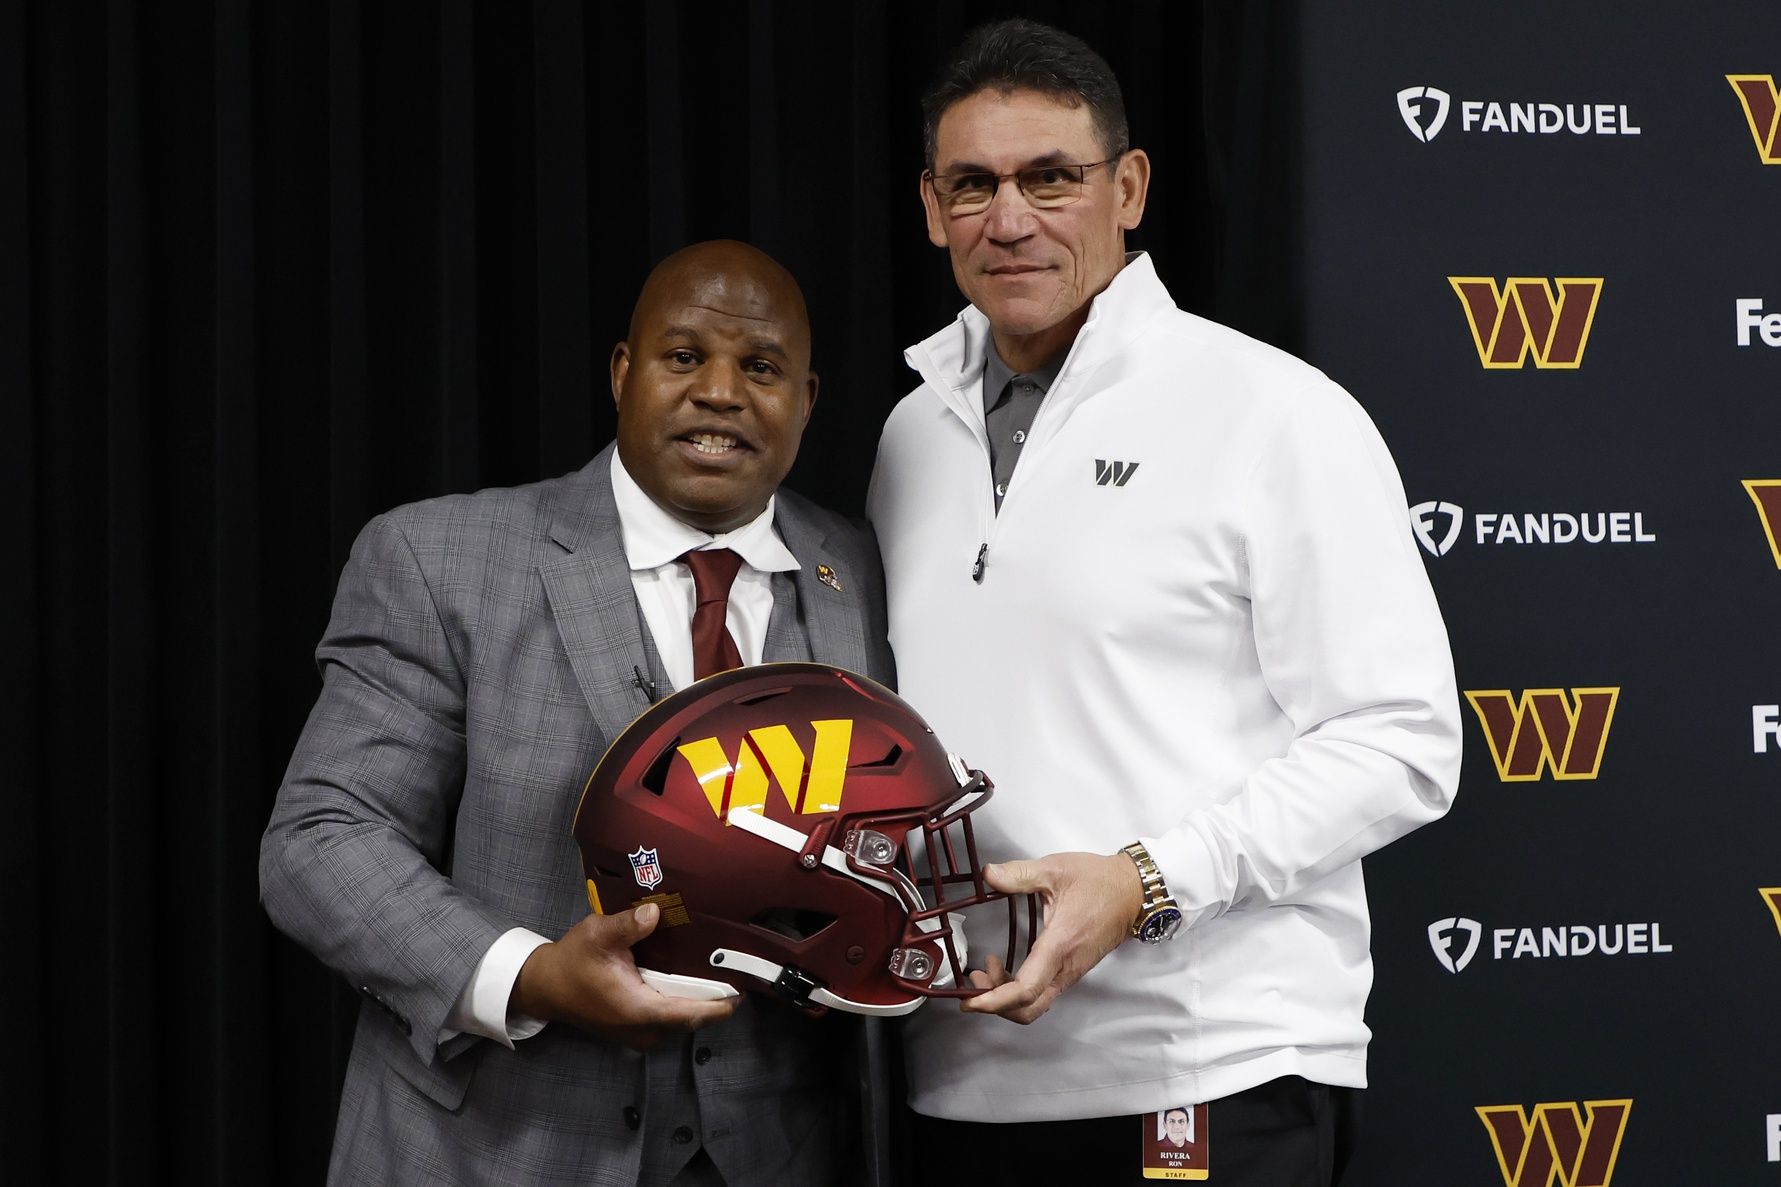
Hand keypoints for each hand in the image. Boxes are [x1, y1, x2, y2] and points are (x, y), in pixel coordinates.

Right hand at [511, 903, 738, 1049]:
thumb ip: (628, 925)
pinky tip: (690, 976)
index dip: (721, 1006)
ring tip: (718, 968)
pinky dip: (682, 999)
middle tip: (734, 966)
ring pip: (681, 1018)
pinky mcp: (636, 1029)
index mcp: (639, 1011)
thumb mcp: (598, 936)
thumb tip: (655, 912)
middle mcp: (644, 1030)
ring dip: (698, 998)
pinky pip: (669, 1016)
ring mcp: (640, 1033)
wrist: (546, 986)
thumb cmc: (572, 962)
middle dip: (714, 997)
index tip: (743, 990)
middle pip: (692, 1017)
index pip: (692, 1015)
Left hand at [961, 851, 1142, 1024]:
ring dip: (1006, 996)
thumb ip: (1018, 874)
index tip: (970, 999)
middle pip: (1028, 1009)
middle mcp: (1067, 967)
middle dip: (995, 1004)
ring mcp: (1071, 972)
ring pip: (1035, 1003)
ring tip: (987, 970)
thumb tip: (988, 874)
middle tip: (973, 983)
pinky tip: (1006, 967)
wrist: (1133, 890)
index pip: (1025, 990)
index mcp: (1060, 945)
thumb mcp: (1055, 870)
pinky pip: (1043, 992)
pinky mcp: (1072, 970)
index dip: (994, 1001)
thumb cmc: (1099, 881)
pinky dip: (1018, 990)